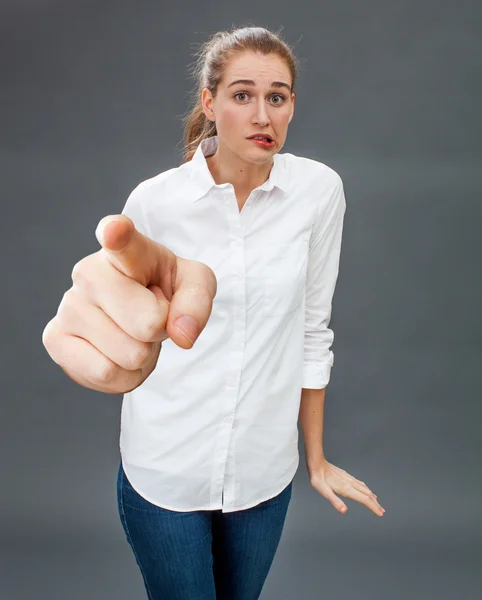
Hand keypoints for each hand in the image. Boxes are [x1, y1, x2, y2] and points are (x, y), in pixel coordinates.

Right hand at [42, 214, 216, 393]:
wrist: (136, 312)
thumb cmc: (164, 289)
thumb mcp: (194, 285)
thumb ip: (197, 302)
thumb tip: (182, 334)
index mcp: (127, 249)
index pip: (120, 239)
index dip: (117, 234)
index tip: (115, 230)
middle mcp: (89, 271)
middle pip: (146, 324)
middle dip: (159, 331)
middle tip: (150, 316)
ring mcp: (69, 305)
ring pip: (128, 354)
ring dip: (142, 355)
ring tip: (134, 333)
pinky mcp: (55, 337)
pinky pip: (104, 373)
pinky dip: (124, 376)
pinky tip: (118, 353)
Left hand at [309, 458, 385, 516]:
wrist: (317, 464)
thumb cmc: (318, 479)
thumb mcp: (324, 492)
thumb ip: (335, 502)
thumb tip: (344, 511)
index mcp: (347, 489)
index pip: (364, 499)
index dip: (373, 507)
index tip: (380, 513)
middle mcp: (350, 483)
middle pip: (367, 494)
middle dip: (375, 503)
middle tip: (382, 511)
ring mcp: (349, 479)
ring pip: (364, 488)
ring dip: (372, 496)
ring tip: (376, 502)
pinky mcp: (346, 476)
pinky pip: (360, 483)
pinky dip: (366, 489)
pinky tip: (365, 489)